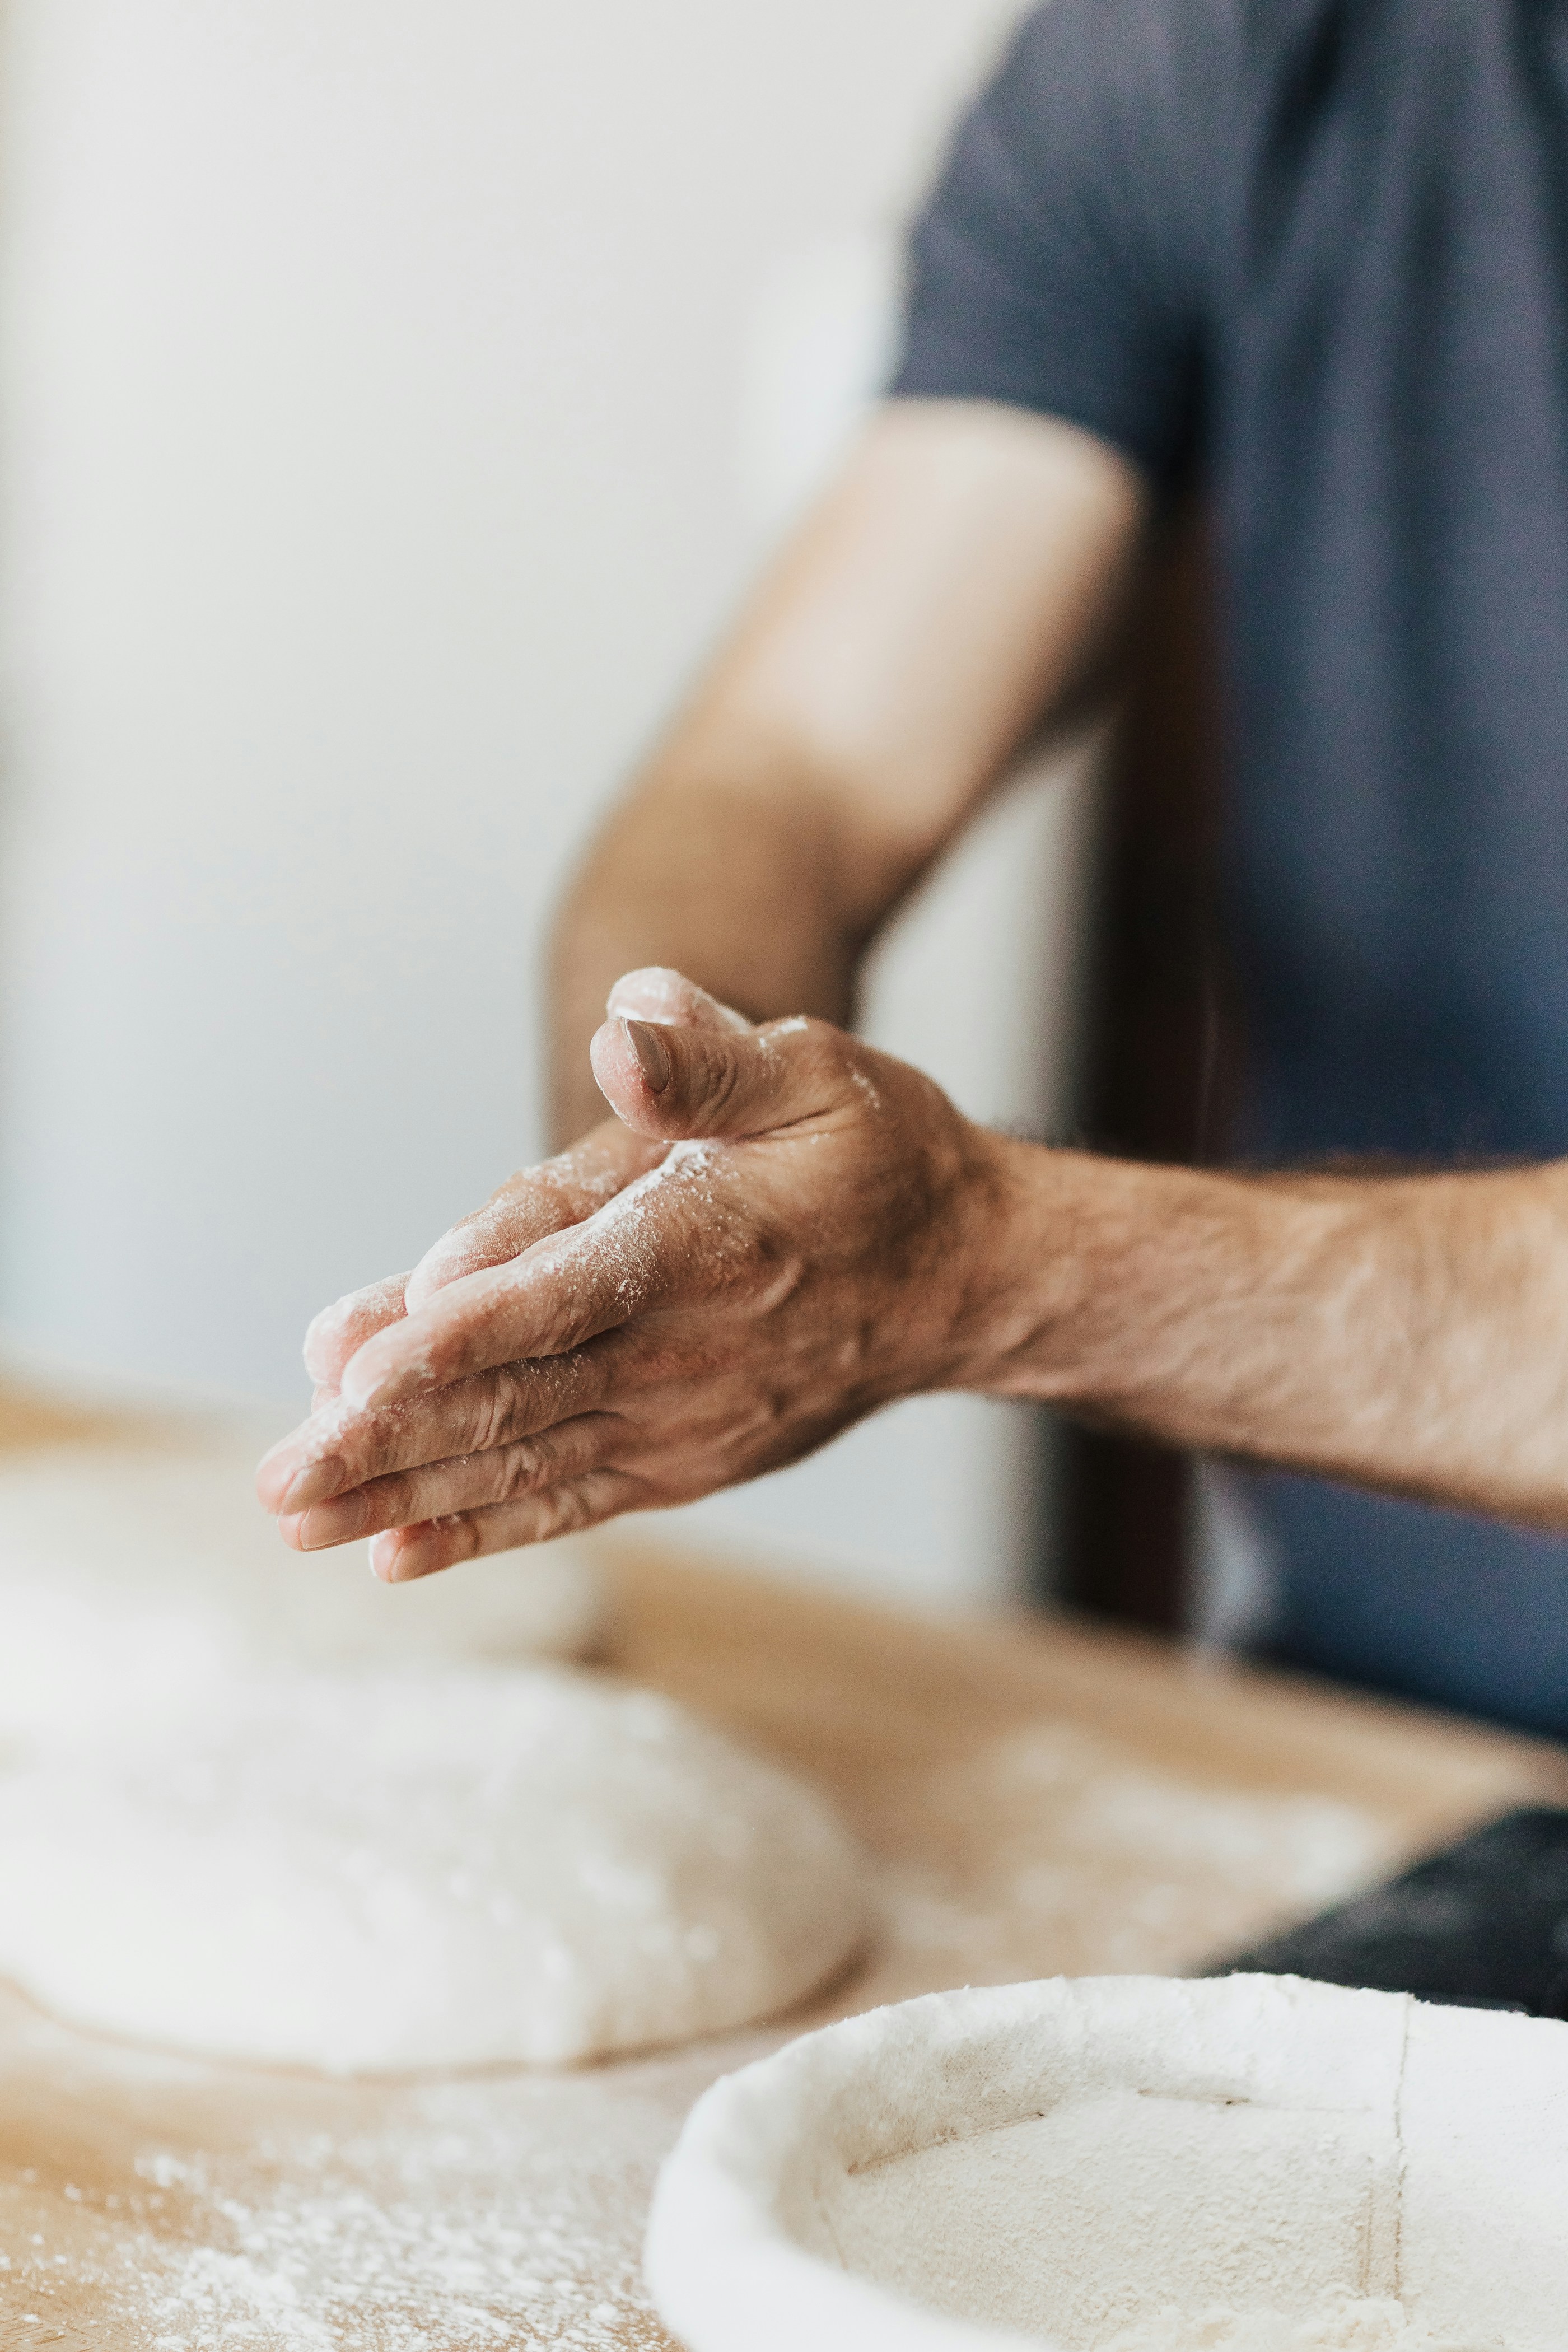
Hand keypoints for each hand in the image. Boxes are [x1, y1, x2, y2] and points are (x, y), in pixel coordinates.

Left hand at [257, 969, 1018, 1579]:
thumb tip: (626, 1025)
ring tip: (297, 1517)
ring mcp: (679, 1420)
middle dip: (387, 1440)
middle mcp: (683, 1351)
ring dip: (404, 1492)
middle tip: (281, 1480)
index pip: (563, 1291)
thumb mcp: (813, 1073)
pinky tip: (397, 1555)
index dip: (459, 1329)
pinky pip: (570, 1500)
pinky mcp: (680, 1459)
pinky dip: (484, 1528)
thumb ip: (708, 1060)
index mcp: (705, 1244)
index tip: (355, 1367)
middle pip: (513, 1398)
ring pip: (523, 1462)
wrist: (966, 1277)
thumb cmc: (878, 1157)